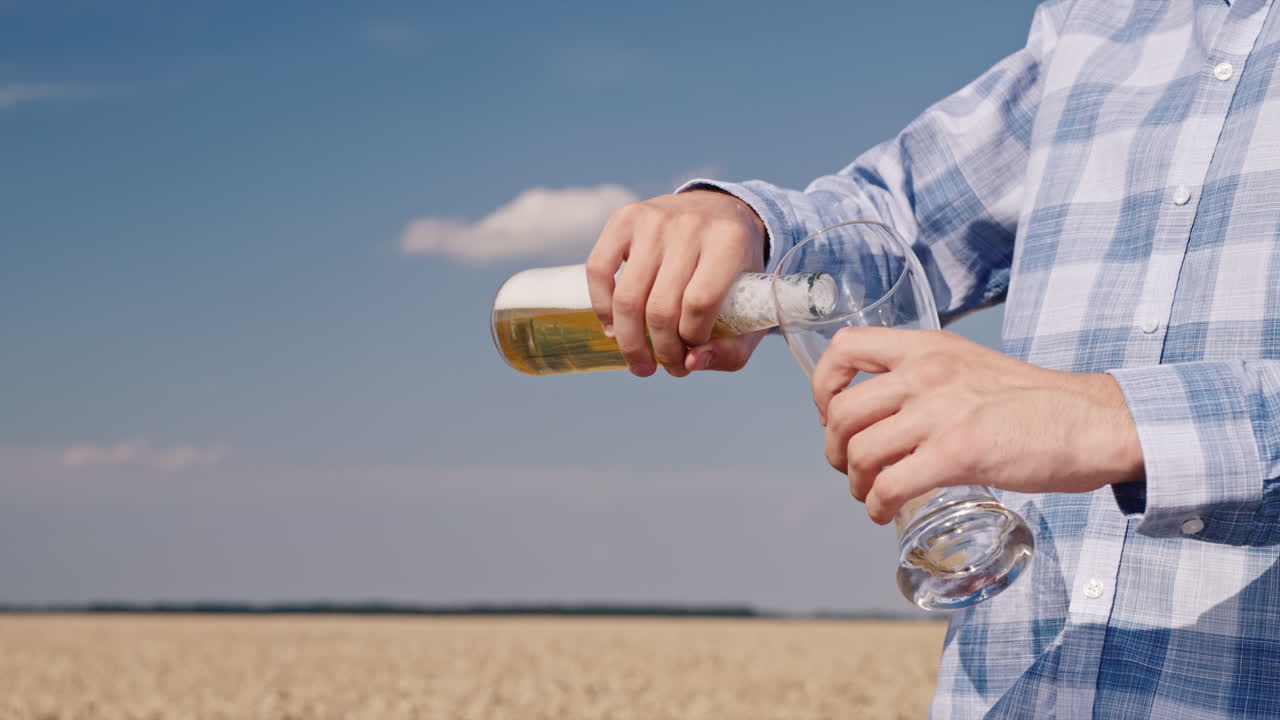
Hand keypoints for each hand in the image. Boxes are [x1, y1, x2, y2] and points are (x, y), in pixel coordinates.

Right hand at [587, 190, 767, 376]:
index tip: (694, 350)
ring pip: (628, 297)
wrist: (721, 212)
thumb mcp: (751, 309)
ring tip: (640, 362)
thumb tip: (690, 363)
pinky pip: (598, 270)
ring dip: (630, 341)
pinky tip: (614, 328)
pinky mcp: (624, 218)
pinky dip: (601, 307)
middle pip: (661, 307)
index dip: (692, 338)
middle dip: (662, 350)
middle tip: (667, 366)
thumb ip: (731, 349)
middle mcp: (690, 225)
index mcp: (729, 242)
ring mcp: (653, 219)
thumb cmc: (735, 271)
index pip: (700, 303)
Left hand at [811, 327, 1144, 523]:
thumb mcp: (972, 366)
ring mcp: (941, 412)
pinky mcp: (958, 452)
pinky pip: (891, 484)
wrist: (1094, 420)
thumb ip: (931, 377)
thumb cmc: (1037, 401)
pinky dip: (877, 505)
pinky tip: (884, 512)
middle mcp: (926, 372)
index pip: (845, 347)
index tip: (831, 413)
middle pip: (843, 412)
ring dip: (855, 481)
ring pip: (860, 451)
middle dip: (835, 448)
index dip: (823, 385)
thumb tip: (892, 410)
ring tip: (869, 494)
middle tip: (850, 467)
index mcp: (927, 346)